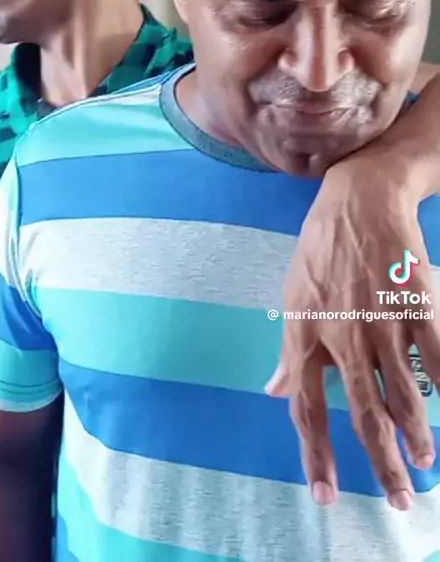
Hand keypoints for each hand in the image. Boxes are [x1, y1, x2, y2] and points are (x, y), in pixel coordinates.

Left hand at [266, 149, 439, 509]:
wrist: (359, 199)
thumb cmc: (321, 249)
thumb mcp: (293, 297)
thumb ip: (290, 352)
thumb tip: (273, 391)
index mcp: (305, 333)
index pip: (307, 408)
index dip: (316, 455)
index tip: (328, 496)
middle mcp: (342, 332)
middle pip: (364, 412)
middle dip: (382, 463)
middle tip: (399, 499)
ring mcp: (381, 318)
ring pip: (404, 392)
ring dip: (417, 434)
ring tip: (424, 460)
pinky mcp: (416, 302)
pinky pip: (436, 356)